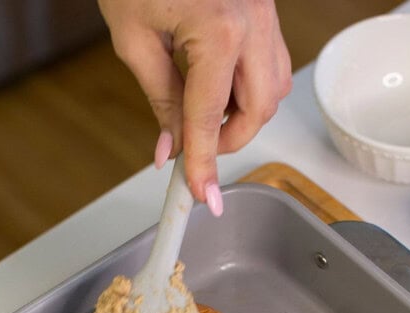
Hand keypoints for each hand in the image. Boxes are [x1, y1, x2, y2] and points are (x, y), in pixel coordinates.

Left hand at [99, 0, 291, 207]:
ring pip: (275, 87)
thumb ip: (159, 99)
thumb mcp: (134, 39)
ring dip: (244, 113)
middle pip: (261, 109)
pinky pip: (273, 61)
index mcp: (218, 29)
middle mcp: (253, 21)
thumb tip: (170, 148)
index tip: (202, 197)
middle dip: (230, 140)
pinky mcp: (265, 8)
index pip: (210, 118)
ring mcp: (265, 12)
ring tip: (204, 117)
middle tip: (198, 152)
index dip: (203, 164)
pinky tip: (219, 89)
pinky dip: (250, 86)